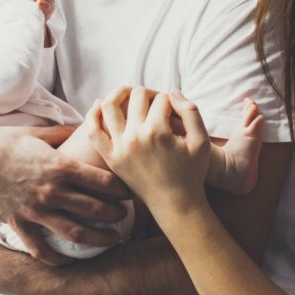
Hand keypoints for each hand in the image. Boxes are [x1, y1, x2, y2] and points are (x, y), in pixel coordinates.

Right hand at [0, 127, 131, 265]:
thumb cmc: (4, 142)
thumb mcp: (38, 133)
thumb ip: (64, 133)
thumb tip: (85, 122)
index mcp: (60, 166)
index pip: (102, 182)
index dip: (121, 190)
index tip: (130, 193)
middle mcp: (51, 191)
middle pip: (95, 209)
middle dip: (116, 215)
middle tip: (125, 216)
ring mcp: (35, 210)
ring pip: (75, 233)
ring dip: (98, 239)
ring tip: (111, 239)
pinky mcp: (18, 223)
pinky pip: (41, 248)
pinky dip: (57, 257)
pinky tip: (69, 259)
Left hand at [87, 87, 211, 214]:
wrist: (175, 204)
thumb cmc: (191, 173)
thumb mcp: (201, 141)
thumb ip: (191, 111)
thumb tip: (171, 91)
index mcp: (158, 131)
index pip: (161, 99)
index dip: (169, 99)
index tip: (173, 107)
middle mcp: (135, 137)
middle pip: (136, 96)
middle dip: (148, 93)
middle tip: (154, 101)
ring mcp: (119, 147)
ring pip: (109, 105)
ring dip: (118, 93)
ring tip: (127, 94)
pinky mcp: (110, 158)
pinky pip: (92, 131)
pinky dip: (92, 114)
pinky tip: (100, 105)